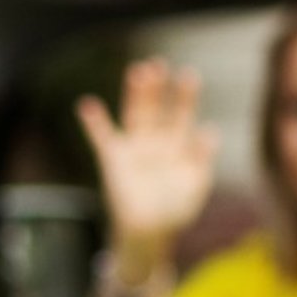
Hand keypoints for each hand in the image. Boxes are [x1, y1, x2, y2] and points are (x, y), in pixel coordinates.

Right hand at [75, 59, 220, 242]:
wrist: (149, 233)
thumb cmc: (176, 209)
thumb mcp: (195, 184)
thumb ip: (201, 159)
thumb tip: (210, 131)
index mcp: (177, 144)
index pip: (181, 114)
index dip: (184, 96)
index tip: (188, 75)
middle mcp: (155, 141)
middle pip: (155, 108)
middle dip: (156, 88)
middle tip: (157, 64)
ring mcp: (134, 148)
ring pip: (133, 115)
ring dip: (134, 95)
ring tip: (136, 71)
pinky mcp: (113, 160)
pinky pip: (102, 138)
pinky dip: (94, 122)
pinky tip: (87, 104)